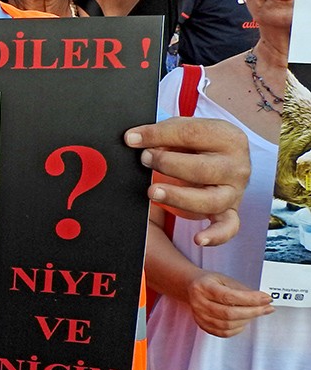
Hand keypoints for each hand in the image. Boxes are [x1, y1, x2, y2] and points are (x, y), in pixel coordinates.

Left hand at [124, 117, 249, 246]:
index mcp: (228, 137)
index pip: (191, 135)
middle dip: (168, 165)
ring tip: (153, 192)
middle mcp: (236, 166)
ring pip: (210, 200)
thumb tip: (133, 139)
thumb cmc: (198, 143)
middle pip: (202, 169)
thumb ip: (163, 134)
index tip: (131, 138)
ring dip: (178, 197)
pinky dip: (216, 235)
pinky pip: (228, 227)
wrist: (222, 156)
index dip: (157, 136)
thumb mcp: (185, 130)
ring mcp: (234, 191)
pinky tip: (199, 239)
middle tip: (145, 160)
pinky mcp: (230, 211)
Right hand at [186, 270, 272, 336]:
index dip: (251, 299)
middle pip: (229, 313)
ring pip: (228, 325)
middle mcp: (198, 302)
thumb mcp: (225, 279)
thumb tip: (261, 300)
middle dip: (253, 312)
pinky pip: (223, 333)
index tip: (266, 299)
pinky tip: (243, 321)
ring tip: (255, 313)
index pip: (229, 296)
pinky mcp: (202, 325)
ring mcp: (199, 316)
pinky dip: (237, 329)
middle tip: (267, 308)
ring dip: (247, 320)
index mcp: (203, 287)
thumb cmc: (210, 282)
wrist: (190, 287)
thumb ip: (241, 290)